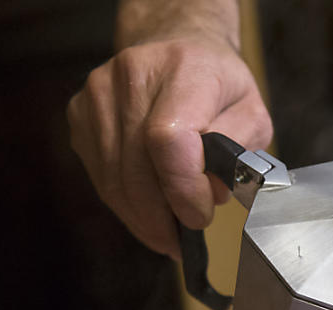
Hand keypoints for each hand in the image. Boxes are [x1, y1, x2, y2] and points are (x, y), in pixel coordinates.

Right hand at [67, 34, 271, 259]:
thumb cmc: (219, 86)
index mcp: (186, 69)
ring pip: (113, 178)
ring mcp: (99, 93)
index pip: (168, 139)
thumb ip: (240, 154)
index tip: (200, 215)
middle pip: (136, 167)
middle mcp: (134, 75)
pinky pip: (99, 173)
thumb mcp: (253, 114)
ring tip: (167, 236)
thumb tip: (210, 192)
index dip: (182, 189)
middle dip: (162, 216)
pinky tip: (147, 213)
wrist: (177, 46)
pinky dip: (124, 203)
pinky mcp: (80, 113)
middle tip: (183, 241)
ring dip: (141, 218)